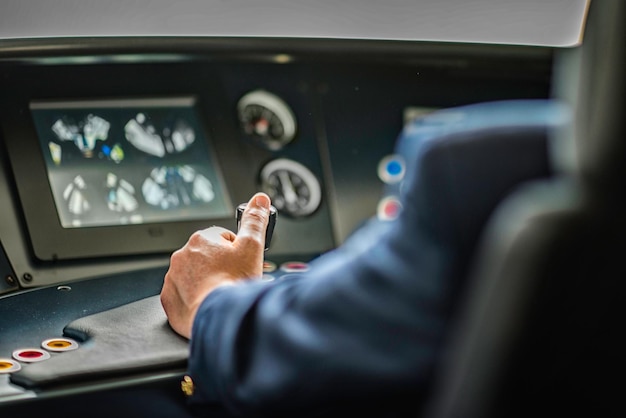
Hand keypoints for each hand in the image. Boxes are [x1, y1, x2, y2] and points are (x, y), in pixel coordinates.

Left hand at [160, 192, 271, 337]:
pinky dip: (195, 299)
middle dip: (221, 266)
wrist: (219, 316)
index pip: (223, 239)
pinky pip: (183, 295)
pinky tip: (209, 304)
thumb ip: (255, 220)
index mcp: (201, 239)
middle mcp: (182, 256)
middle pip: (208, 257)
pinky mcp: (169, 299)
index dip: (236, 252)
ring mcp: (173, 278)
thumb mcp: (252, 246)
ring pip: (195, 276)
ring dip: (208, 282)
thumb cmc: (234, 283)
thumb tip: (259, 200)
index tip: (241, 264)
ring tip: (222, 294)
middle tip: (234, 280)